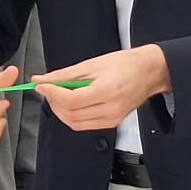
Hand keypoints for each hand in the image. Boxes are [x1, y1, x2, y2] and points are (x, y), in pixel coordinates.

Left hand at [35, 46, 169, 132]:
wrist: (148, 72)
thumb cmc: (126, 64)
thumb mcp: (92, 64)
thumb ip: (64, 75)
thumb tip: (42, 80)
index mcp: (106, 91)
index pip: (70, 100)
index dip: (52, 94)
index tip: (41, 85)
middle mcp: (110, 109)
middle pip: (70, 114)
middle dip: (53, 102)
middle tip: (48, 88)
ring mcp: (112, 119)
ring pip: (74, 123)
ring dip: (61, 111)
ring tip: (59, 95)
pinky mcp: (112, 123)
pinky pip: (84, 125)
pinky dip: (72, 116)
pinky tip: (71, 103)